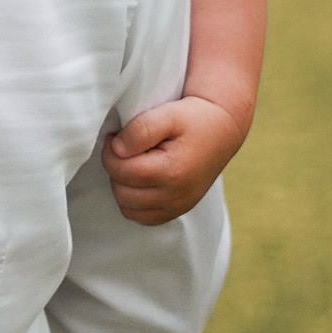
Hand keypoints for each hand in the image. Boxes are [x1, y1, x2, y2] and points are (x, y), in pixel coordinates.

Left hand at [104, 95, 247, 224]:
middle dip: (116, 169)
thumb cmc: (194, 119)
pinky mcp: (179, 210)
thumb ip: (140, 130)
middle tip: (126, 150)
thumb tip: (116, 149)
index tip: (116, 137)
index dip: (109, 151)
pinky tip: (140, 181)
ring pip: (129, 208)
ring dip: (123, 186)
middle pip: (122, 191)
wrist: (222, 130)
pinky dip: (135, 203)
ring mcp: (178, 206)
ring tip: (134, 164)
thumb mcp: (168, 114)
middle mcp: (176, 195)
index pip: (121, 170)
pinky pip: (143, 218)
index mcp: (172, 171)